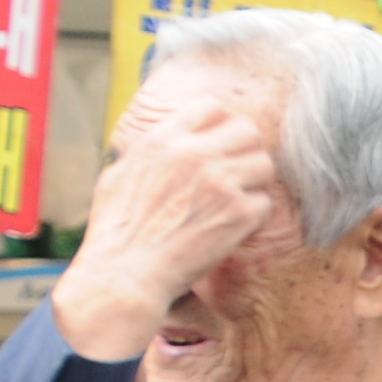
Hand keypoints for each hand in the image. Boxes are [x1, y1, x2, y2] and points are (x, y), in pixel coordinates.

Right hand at [51, 93, 275, 360]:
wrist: (125, 273)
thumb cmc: (116, 231)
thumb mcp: (119, 175)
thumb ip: (148, 151)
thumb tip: (164, 140)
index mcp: (163, 138)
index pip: (212, 107)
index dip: (219, 126)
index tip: (218, 145)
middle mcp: (194, 153)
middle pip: (248, 130)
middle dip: (245, 151)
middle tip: (236, 174)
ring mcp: (220, 182)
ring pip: (264, 164)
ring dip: (254, 183)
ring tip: (234, 203)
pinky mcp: (238, 214)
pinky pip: (265, 203)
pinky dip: (253, 217)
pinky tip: (232, 228)